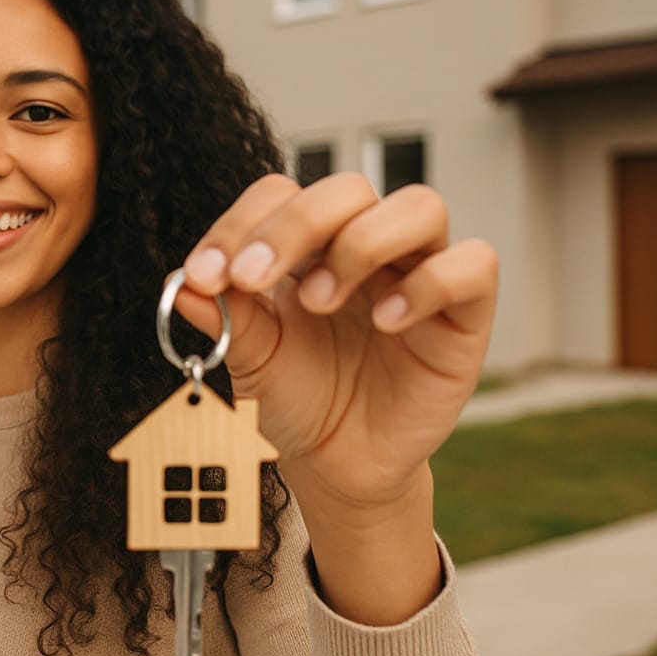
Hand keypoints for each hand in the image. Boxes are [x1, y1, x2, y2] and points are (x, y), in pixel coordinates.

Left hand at [175, 172, 496, 513]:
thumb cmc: (297, 401)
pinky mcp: (465, 314)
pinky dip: (428, 284)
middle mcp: (367, 245)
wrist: (340, 467)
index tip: (203, 275)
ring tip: (319, 301)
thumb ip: (228, 317)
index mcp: (308, 245)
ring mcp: (420, 272)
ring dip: (362, 243)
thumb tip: (184, 285)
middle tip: (251, 279)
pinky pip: (472, 265)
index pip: (281, 194)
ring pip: (419, 206)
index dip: (240, 224)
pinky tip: (384, 322)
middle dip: (292, 226)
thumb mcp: (253, 360)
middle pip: (347, 189)